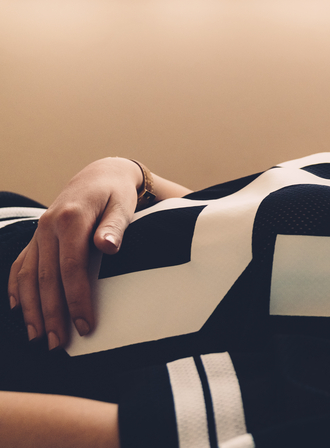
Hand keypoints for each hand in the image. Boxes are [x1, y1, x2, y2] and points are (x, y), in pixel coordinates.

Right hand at [8, 158, 141, 349]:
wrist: (99, 175)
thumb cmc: (116, 194)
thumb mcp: (123, 205)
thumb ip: (115, 226)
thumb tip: (107, 246)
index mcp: (70, 219)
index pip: (71, 267)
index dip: (76, 298)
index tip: (84, 325)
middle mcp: (48, 227)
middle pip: (46, 277)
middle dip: (51, 313)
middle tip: (59, 344)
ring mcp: (38, 233)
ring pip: (28, 275)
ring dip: (31, 309)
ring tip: (38, 337)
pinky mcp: (37, 238)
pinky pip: (21, 265)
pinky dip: (17, 288)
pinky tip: (19, 309)